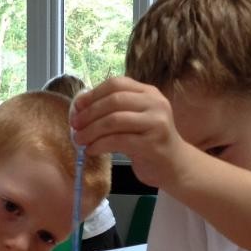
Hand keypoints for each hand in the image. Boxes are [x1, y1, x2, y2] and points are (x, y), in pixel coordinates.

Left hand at [69, 76, 194, 189]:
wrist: (175, 166)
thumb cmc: (150, 143)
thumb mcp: (136, 119)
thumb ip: (116, 110)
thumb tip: (80, 108)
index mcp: (149, 93)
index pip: (117, 84)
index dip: (93, 94)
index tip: (77, 107)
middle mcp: (155, 104)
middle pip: (114, 100)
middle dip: (89, 113)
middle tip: (75, 125)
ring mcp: (155, 123)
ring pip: (114, 120)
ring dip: (91, 130)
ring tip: (79, 140)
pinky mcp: (151, 144)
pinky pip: (118, 141)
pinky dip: (99, 145)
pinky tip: (91, 150)